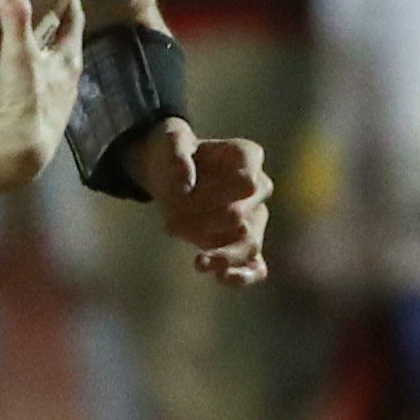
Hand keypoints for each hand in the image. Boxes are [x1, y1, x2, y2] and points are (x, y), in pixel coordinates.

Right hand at [0, 0, 83, 190]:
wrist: (18, 156)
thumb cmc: (26, 102)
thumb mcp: (18, 54)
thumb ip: (14, 17)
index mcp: (68, 61)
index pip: (73, 22)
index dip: (70, 1)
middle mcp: (66, 82)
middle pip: (63, 46)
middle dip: (53, 27)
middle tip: (40, 6)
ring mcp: (52, 104)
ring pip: (48, 71)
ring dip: (38, 57)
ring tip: (21, 42)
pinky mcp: (34, 121)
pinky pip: (29, 92)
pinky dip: (20, 80)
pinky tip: (4, 81)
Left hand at [127, 119, 271, 286]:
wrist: (162, 170)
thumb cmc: (169, 152)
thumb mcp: (167, 141)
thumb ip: (176, 156)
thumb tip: (184, 189)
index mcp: (247, 157)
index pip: (247, 182)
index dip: (214, 194)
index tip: (180, 196)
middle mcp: (256, 188)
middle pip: (243, 215)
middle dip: (205, 224)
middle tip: (170, 225)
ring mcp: (252, 217)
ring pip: (250, 243)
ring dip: (223, 255)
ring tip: (198, 263)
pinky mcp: (239, 242)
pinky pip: (255, 265)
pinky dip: (243, 275)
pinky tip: (223, 279)